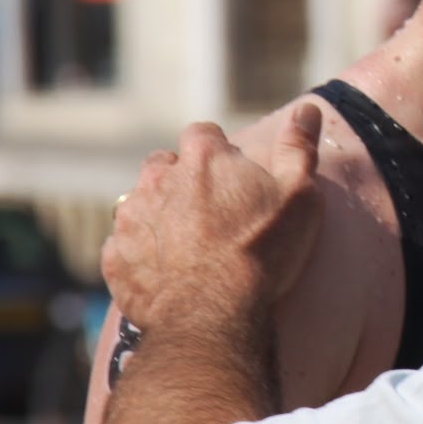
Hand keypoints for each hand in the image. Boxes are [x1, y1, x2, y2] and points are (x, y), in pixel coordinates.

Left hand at [102, 101, 323, 335]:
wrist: (213, 316)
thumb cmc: (263, 253)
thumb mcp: (299, 197)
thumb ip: (298, 148)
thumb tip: (306, 107)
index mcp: (203, 156)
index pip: (203, 134)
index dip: (219, 154)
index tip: (233, 179)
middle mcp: (158, 178)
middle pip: (165, 165)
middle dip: (182, 181)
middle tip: (209, 213)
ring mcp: (131, 217)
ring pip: (140, 203)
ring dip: (159, 216)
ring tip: (187, 246)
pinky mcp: (115, 256)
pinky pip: (123, 246)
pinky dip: (140, 255)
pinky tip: (165, 273)